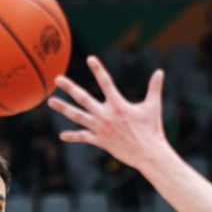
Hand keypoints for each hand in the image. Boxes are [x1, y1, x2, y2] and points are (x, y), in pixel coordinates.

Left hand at [49, 56, 168, 171]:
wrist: (148, 154)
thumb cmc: (152, 129)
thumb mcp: (153, 106)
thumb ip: (154, 88)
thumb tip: (160, 72)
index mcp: (118, 105)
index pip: (106, 83)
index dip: (98, 70)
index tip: (90, 58)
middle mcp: (106, 115)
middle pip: (83, 99)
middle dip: (70, 88)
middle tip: (57, 79)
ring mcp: (101, 128)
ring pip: (78, 116)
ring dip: (63, 108)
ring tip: (50, 101)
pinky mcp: (100, 140)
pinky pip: (83, 137)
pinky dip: (73, 136)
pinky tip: (62, 136)